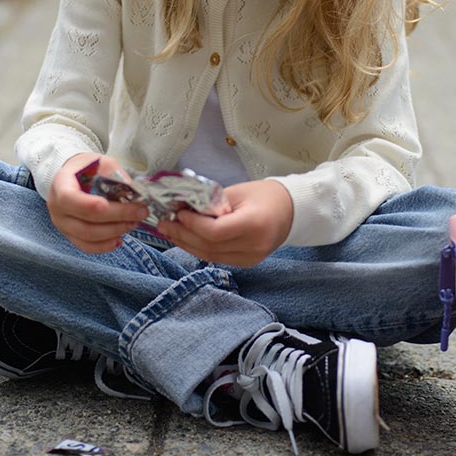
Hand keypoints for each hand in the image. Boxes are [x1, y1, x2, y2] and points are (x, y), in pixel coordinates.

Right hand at [47, 152, 148, 252]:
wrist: (73, 178)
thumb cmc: (87, 168)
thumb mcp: (101, 161)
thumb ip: (115, 174)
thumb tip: (133, 191)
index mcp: (61, 185)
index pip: (69, 199)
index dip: (88, 204)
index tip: (107, 204)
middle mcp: (58, 209)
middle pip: (85, 222)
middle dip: (116, 218)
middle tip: (141, 212)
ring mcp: (63, 225)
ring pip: (88, 237)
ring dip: (115, 231)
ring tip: (133, 222)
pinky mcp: (71, 236)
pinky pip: (87, 247)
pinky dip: (105, 245)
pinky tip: (120, 238)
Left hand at [157, 179, 293, 266]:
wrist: (291, 211)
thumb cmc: (264, 195)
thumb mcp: (238, 192)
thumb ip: (211, 202)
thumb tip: (182, 208)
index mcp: (254, 224)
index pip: (215, 232)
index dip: (193, 225)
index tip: (179, 214)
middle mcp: (253, 246)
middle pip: (209, 246)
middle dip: (183, 235)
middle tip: (164, 224)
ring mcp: (250, 258)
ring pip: (210, 256)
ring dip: (187, 244)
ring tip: (170, 232)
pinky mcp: (247, 263)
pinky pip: (217, 258)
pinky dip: (199, 248)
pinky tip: (186, 239)